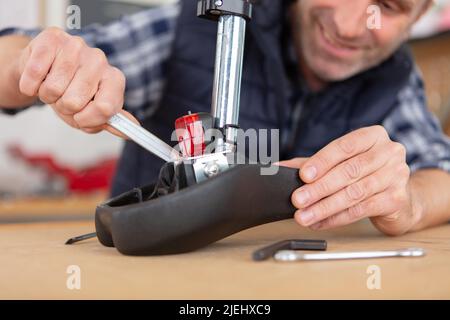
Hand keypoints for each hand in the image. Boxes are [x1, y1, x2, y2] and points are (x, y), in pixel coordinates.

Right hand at [16, 27, 137, 135]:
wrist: (44, 70)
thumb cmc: (70, 92)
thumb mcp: (91, 112)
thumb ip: (107, 121)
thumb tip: (127, 133)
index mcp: (114, 79)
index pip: (105, 108)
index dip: (87, 120)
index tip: (80, 118)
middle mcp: (100, 60)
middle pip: (75, 102)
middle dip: (63, 107)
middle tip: (63, 98)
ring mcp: (77, 46)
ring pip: (53, 89)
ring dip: (46, 95)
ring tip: (52, 86)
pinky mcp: (53, 38)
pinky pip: (36, 73)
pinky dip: (30, 84)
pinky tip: (37, 78)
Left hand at [279, 126, 421, 235]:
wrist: (400, 197)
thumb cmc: (365, 174)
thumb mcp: (339, 163)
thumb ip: (310, 164)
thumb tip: (277, 169)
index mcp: (373, 136)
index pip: (344, 146)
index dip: (322, 161)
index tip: (303, 176)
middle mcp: (389, 152)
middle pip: (349, 171)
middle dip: (319, 188)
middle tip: (298, 200)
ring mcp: (397, 175)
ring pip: (354, 192)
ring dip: (325, 207)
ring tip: (304, 216)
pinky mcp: (397, 199)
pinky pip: (362, 209)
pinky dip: (337, 218)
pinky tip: (320, 222)